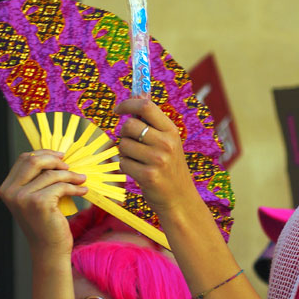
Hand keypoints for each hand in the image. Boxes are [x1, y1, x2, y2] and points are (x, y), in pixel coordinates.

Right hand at [0, 150, 85, 257]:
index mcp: (7, 188)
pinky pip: (61, 186)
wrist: (49, 249)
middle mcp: (11, 192)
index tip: (61, 157)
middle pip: (34, 160)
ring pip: (51, 174)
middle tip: (70, 166)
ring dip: (71, 176)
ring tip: (81, 180)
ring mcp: (23, 197)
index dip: (44, 154)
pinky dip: (75, 187)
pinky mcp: (39, 203)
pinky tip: (83, 191)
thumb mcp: (36, 199)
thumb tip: (57, 157)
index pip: (24, 159)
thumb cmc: (46, 223)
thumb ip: (38, 180)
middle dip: (55, 160)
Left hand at [115, 99, 197, 217]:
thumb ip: (153, 124)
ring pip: (123, 144)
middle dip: (124, 134)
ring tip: (138, 161)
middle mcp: (166, 143)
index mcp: (171, 131)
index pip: (146, 106)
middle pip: (129, 125)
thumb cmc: (169, 169)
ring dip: (125, 152)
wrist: (180, 199)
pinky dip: (125, 167)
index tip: (118, 110)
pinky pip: (123, 162)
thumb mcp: (169, 143)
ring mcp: (158, 159)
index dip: (128, 104)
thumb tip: (134, 98)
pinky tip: (138, 172)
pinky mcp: (148, 175)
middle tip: (132, 144)